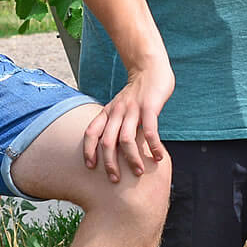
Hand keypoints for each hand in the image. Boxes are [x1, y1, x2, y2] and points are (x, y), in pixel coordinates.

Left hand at [82, 61, 172, 181]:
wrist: (149, 67)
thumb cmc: (136, 90)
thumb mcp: (119, 104)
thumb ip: (115, 121)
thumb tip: (114, 145)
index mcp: (108, 111)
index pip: (91, 132)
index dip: (88, 150)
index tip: (91, 167)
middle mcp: (117, 111)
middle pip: (107, 142)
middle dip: (109, 163)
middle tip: (115, 179)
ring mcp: (133, 109)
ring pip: (126, 139)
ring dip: (131, 159)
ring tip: (139, 171)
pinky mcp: (149, 107)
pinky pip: (149, 131)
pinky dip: (153, 146)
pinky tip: (158, 156)